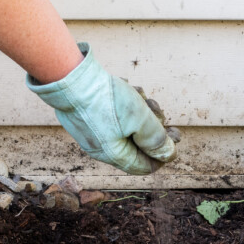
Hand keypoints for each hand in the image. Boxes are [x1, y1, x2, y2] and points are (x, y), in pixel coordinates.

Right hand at [27, 43, 176, 174]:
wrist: (69, 77)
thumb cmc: (105, 99)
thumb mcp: (140, 119)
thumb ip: (157, 140)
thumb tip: (168, 155)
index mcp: (114, 155)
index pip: (146, 166)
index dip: (164, 152)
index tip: (174, 133)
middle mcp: (101, 149)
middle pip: (137, 145)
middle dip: (152, 126)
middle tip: (156, 109)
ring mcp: (92, 133)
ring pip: (126, 127)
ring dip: (139, 111)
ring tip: (139, 94)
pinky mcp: (86, 117)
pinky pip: (112, 116)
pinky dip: (123, 104)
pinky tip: (125, 88)